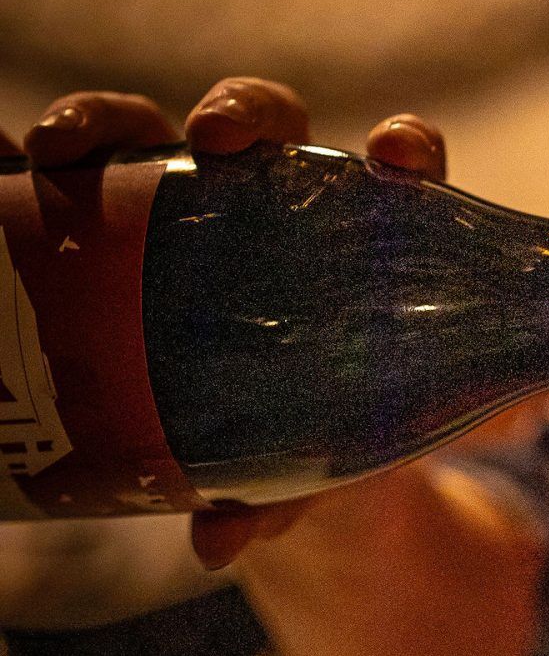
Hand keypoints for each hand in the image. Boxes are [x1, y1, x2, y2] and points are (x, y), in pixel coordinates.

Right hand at [2, 77, 447, 566]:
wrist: (267, 459)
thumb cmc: (326, 444)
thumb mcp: (321, 475)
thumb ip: (288, 501)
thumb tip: (215, 542)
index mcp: (360, 237)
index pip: (399, 161)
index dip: (404, 144)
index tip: (395, 158)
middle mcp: (270, 201)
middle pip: (262, 124)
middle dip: (237, 112)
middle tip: (211, 141)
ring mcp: (184, 210)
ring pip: (149, 135)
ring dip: (102, 123)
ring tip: (57, 151)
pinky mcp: (114, 230)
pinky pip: (68, 187)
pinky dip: (21, 167)